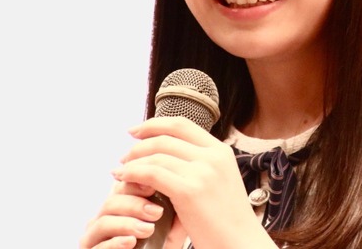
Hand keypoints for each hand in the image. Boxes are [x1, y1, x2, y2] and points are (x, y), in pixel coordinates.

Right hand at [79, 180, 164, 248]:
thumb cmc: (155, 247)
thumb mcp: (164, 227)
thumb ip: (167, 210)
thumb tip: (173, 191)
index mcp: (117, 208)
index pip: (121, 187)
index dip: (135, 184)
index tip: (154, 187)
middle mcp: (101, 219)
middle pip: (111, 202)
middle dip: (135, 204)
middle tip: (157, 212)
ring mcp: (93, 238)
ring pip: (103, 222)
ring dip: (127, 223)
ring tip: (148, 229)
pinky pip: (99, 247)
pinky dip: (115, 243)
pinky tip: (130, 242)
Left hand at [112, 116, 274, 248]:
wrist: (240, 245)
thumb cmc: (226, 222)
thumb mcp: (218, 183)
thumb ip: (198, 165)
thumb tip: (165, 156)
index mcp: (221, 151)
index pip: (182, 125)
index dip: (155, 124)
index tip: (136, 131)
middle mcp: (213, 157)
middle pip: (166, 138)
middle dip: (139, 145)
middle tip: (124, 158)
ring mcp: (202, 172)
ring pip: (156, 155)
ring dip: (133, 162)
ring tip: (121, 173)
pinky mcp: (189, 190)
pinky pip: (152, 173)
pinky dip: (134, 174)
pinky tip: (125, 181)